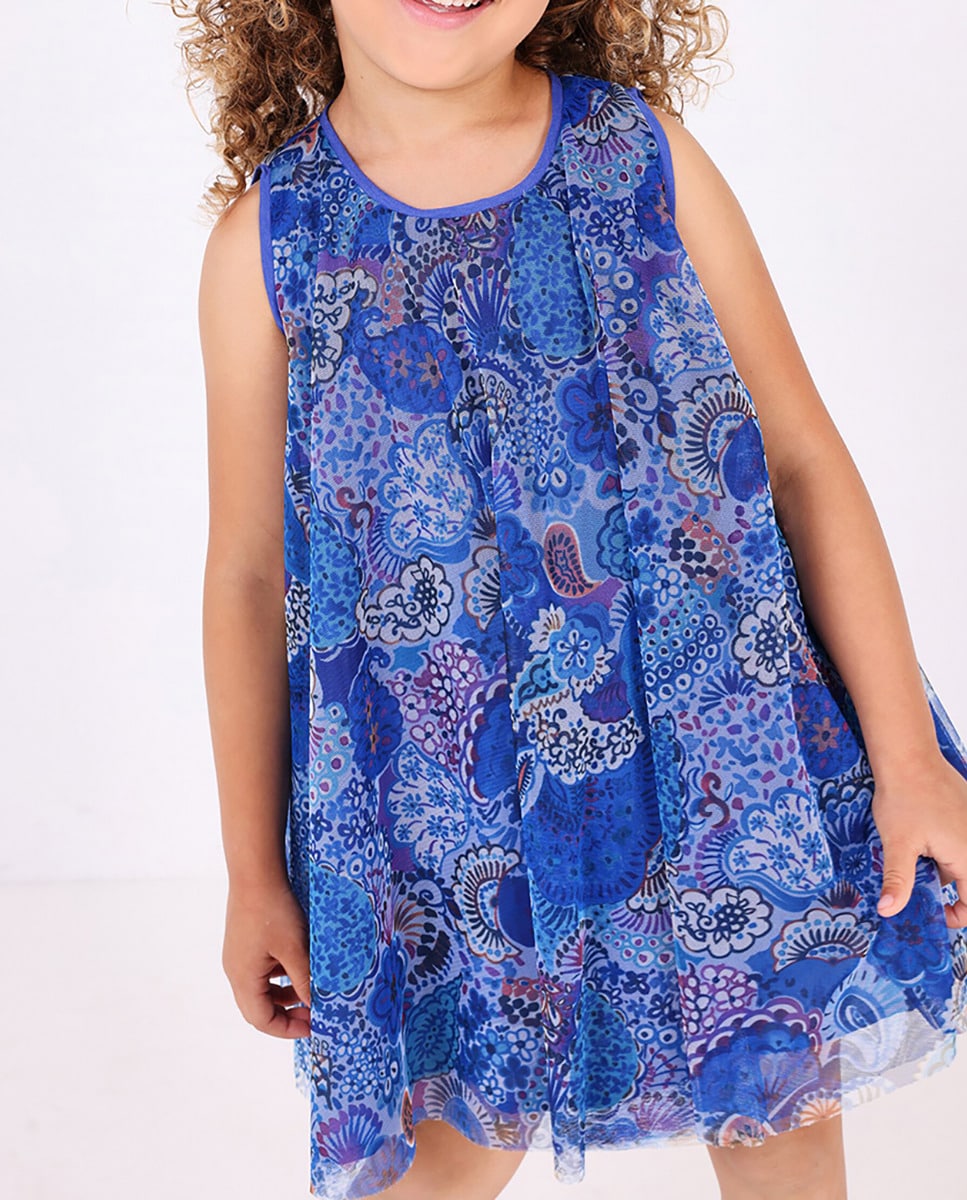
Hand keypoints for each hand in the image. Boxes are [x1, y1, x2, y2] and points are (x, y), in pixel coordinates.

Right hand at [222, 877, 311, 1037]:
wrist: (255, 873)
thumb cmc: (273, 910)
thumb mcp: (295, 949)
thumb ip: (304, 980)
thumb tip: (315, 1005)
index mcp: (243, 978)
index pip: (261, 1020)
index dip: (287, 1029)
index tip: (312, 1027)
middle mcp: (235, 971)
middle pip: (258, 1008)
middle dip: (286, 1015)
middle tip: (312, 1014)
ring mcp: (238, 956)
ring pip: (260, 989)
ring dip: (283, 996)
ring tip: (308, 992)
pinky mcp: (244, 943)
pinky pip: (260, 971)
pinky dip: (278, 976)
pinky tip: (297, 966)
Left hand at [871, 751, 966, 927]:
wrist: (909, 756)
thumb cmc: (905, 798)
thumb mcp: (897, 844)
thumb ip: (898, 881)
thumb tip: (888, 911)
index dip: (956, 915)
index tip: (934, 913)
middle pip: (966, 881)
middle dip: (942, 888)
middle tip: (915, 884)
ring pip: (960, 860)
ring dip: (939, 865)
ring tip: (912, 856)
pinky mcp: (965, 812)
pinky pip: (958, 840)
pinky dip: (941, 846)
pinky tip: (918, 836)